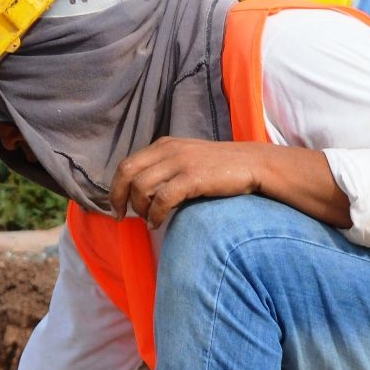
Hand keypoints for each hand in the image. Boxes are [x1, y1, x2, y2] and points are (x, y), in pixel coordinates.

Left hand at [108, 137, 268, 226]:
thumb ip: (165, 170)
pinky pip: (162, 199)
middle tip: (120, 217)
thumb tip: (142, 194)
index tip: (116, 207)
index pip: (127, 164)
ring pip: (141, 187)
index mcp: (163, 145)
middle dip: (118, 197)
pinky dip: (155, 215)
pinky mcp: (192, 177)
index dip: (115, 188)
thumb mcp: (187, 160)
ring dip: (140, 209)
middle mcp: (168, 150)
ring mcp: (180, 162)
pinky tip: (157, 223)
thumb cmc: (219, 168)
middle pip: (127, 172)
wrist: (254, 164)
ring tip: (149, 221)